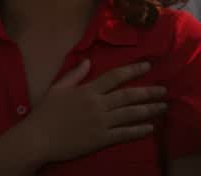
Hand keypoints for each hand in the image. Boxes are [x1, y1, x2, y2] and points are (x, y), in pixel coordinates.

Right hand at [23, 60, 166, 164]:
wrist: (36, 139)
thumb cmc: (44, 114)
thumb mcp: (57, 89)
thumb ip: (74, 75)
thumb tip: (87, 61)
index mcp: (88, 90)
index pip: (115, 76)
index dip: (133, 70)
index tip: (148, 66)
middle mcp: (98, 104)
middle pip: (129, 95)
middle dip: (149, 92)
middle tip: (164, 90)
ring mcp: (100, 122)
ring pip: (130, 114)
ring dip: (149, 110)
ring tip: (163, 107)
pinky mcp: (100, 139)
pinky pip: (123, 133)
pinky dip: (138, 131)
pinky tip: (150, 128)